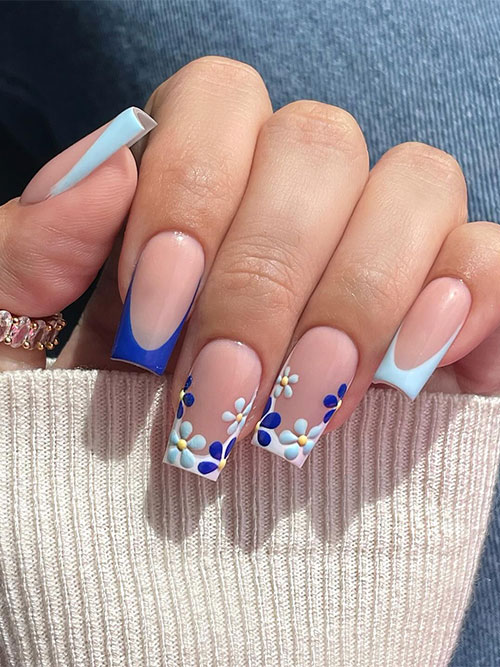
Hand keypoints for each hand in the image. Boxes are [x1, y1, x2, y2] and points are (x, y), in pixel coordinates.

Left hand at [3, 57, 499, 479]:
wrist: (151, 560)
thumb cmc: (75, 451)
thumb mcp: (12, 356)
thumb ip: (28, 257)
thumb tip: (107, 171)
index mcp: (197, 191)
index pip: (221, 102)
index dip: (193, 190)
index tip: (153, 318)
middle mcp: (295, 208)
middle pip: (321, 144)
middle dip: (267, 277)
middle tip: (222, 396)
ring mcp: (380, 259)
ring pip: (417, 183)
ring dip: (355, 298)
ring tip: (303, 408)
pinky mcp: (452, 323)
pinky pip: (487, 257)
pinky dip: (465, 293)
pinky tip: (408, 363)